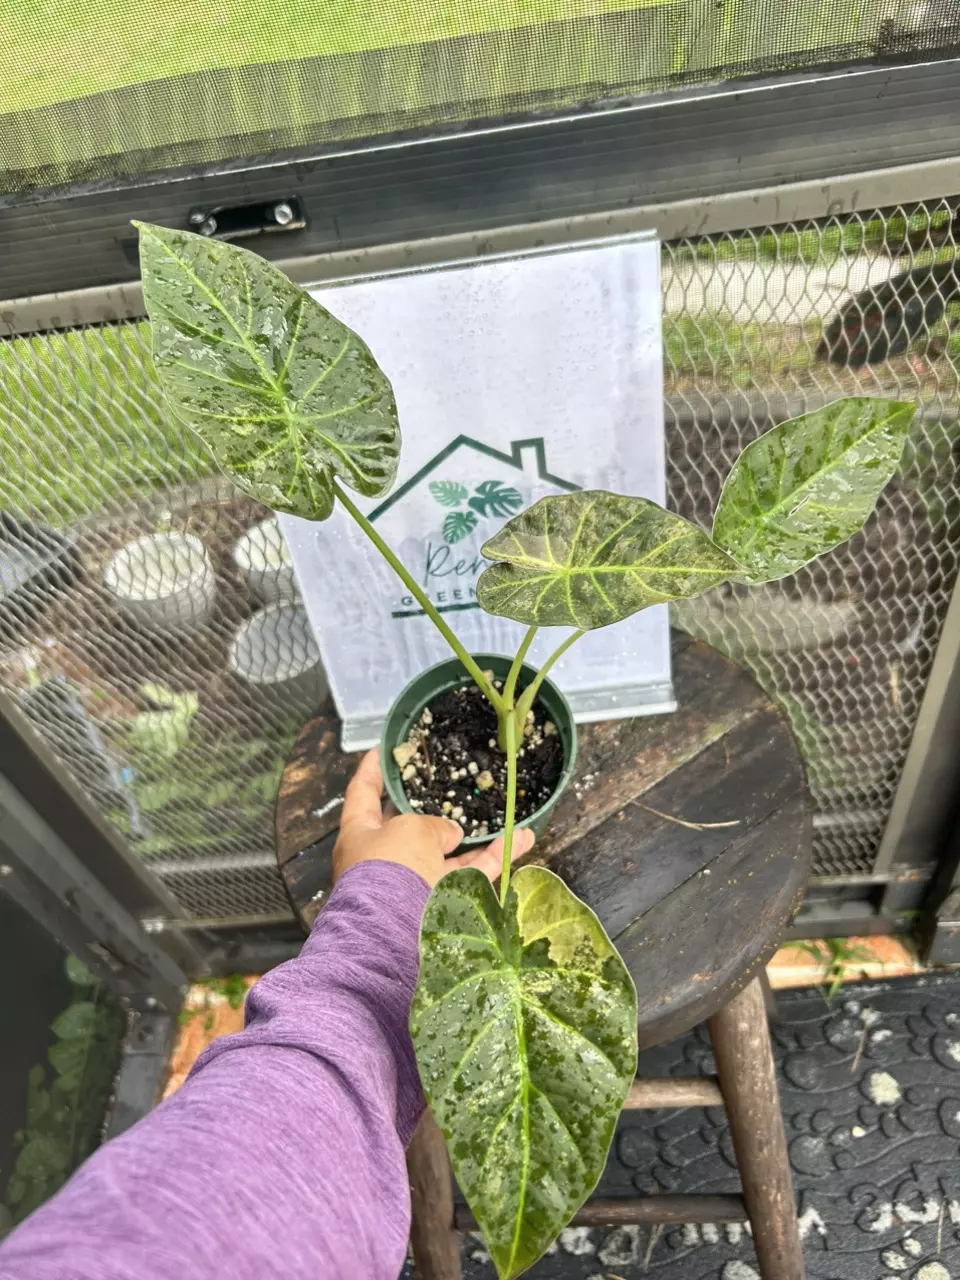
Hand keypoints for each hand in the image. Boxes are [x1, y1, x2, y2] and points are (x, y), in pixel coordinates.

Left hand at [333, 748, 533, 888]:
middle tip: (448, 780)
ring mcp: (414, 882)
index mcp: (361, 833)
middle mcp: (385, 858)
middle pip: (409, 824)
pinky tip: (521, 838)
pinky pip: (470, 874)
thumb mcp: (410, 829)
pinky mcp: (442, 902)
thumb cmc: (391, 869)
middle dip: (431, 805)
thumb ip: (432, 823)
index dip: (373, 768)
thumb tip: (451, 836)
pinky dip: (495, 857)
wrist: (396, 935)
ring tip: (501, 811)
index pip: (363, 792)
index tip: (384, 749)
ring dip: (474, 834)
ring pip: (447, 851)